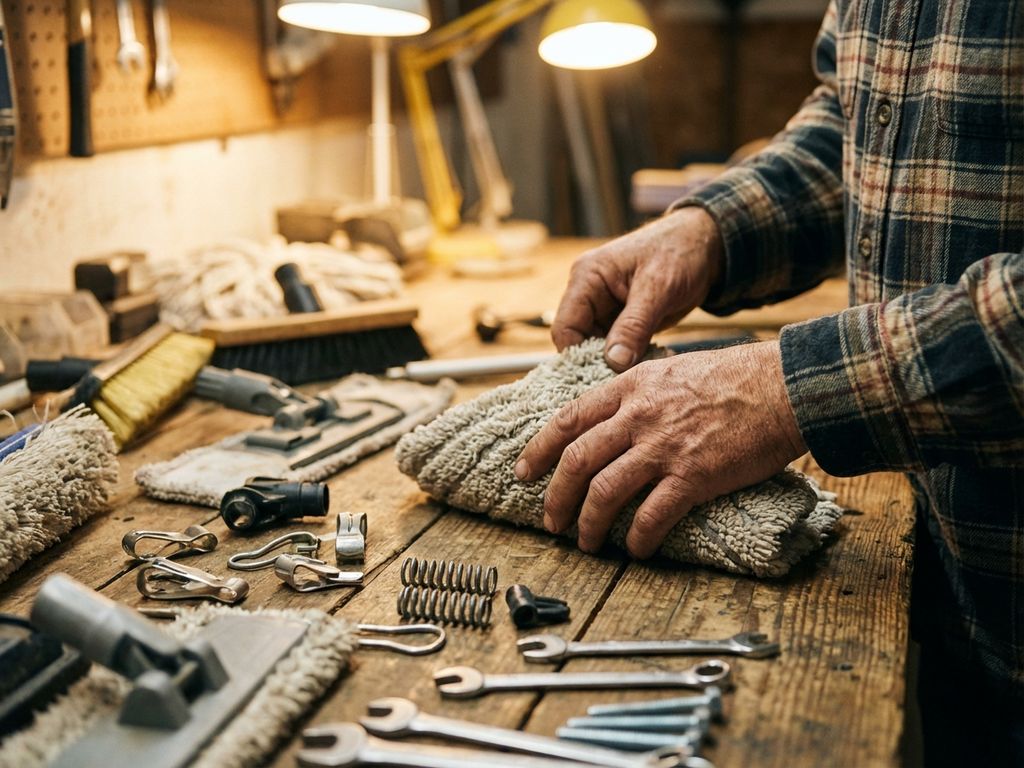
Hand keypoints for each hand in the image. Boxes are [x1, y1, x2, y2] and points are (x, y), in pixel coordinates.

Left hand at [514, 341, 807, 557]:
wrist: (783, 386)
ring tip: (585, 542)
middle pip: (576, 460)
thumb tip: (619, 412)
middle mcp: (638, 416)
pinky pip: (652, 515)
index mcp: (631, 387)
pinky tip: (635, 549)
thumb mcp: (673, 370)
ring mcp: (663, 447)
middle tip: (550, 521)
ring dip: (588, 523)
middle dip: (556, 496)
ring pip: (604, 490)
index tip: (524, 471)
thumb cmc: (736, 377)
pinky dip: (637, 538)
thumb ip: (641, 392)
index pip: (568, 419)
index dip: (539, 449)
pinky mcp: (692, 476)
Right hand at [552, 206, 723, 371]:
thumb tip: (614, 362)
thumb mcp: (657, 289)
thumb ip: (633, 326)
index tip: (598, 378)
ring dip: (614, 364)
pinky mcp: (622, 319)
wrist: (705, 244)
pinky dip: (628, 359)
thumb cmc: (679, 253)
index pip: (565, 327)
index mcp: (587, 278)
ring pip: (597, 348)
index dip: (576, 355)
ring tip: (634, 378)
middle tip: (619, 384)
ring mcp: (605, 308)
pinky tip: (643, 366)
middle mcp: (589, 294)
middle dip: (596, 363)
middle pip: (578, 341)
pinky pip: (616, 347)